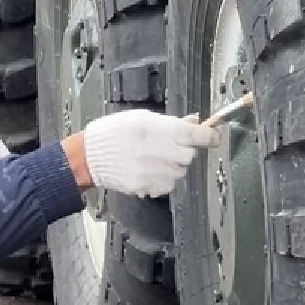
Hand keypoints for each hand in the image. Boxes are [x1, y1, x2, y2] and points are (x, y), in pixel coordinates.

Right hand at [77, 109, 219, 197]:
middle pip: (190, 155)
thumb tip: (195, 122)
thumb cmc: (115, 131)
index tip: (214, 137)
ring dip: (172, 165)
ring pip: (180, 172)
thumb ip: (171, 122)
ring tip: (152, 158)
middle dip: (183, 150)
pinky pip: (168, 184)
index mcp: (160, 129)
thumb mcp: (143, 117)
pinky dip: (162, 178)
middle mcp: (161, 151)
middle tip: (167, 145)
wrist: (90, 155)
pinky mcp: (149, 187)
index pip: (198, 136)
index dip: (210, 136)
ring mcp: (155, 172)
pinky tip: (146, 169)